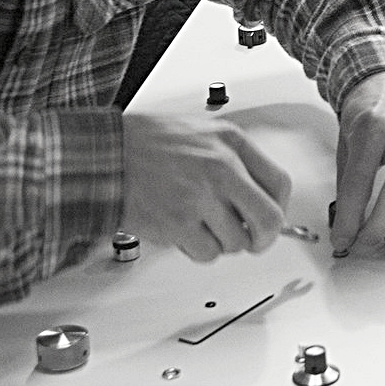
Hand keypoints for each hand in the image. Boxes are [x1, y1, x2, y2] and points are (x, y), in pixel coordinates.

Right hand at [119, 112, 292, 263]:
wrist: (104, 154)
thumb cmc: (145, 143)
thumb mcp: (201, 132)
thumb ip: (232, 157)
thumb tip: (258, 192)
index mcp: (231, 142)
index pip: (280, 183)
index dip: (279, 207)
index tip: (269, 215)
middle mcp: (222, 168)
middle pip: (269, 220)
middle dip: (262, 238)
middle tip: (253, 240)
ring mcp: (201, 197)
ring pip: (236, 242)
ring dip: (221, 242)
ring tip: (200, 225)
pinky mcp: (180, 224)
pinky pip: (207, 253)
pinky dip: (198, 250)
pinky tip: (184, 232)